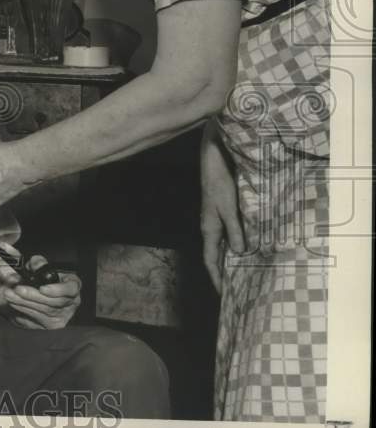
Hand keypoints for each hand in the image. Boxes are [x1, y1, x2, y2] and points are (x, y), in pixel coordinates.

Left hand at [0, 256, 80, 329]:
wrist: (33, 294)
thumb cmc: (40, 278)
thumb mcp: (39, 266)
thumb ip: (38, 263)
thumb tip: (35, 265)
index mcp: (72, 284)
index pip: (71, 289)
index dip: (58, 290)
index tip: (42, 288)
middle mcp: (71, 302)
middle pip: (54, 302)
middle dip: (34, 295)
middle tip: (18, 289)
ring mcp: (62, 315)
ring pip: (43, 311)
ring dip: (24, 302)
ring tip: (10, 294)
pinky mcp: (51, 325)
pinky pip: (37, 319)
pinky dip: (23, 309)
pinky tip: (13, 303)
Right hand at [200, 120, 244, 292]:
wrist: (214, 162)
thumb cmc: (220, 185)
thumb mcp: (228, 208)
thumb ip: (234, 230)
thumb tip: (239, 253)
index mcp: (209, 229)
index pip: (211, 261)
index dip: (216, 278)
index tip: (224, 296)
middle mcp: (212, 228)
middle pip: (217, 257)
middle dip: (225, 273)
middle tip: (238, 290)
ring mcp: (217, 221)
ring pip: (224, 247)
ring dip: (233, 261)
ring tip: (246, 275)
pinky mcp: (224, 213)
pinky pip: (230, 236)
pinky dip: (238, 246)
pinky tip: (249, 250)